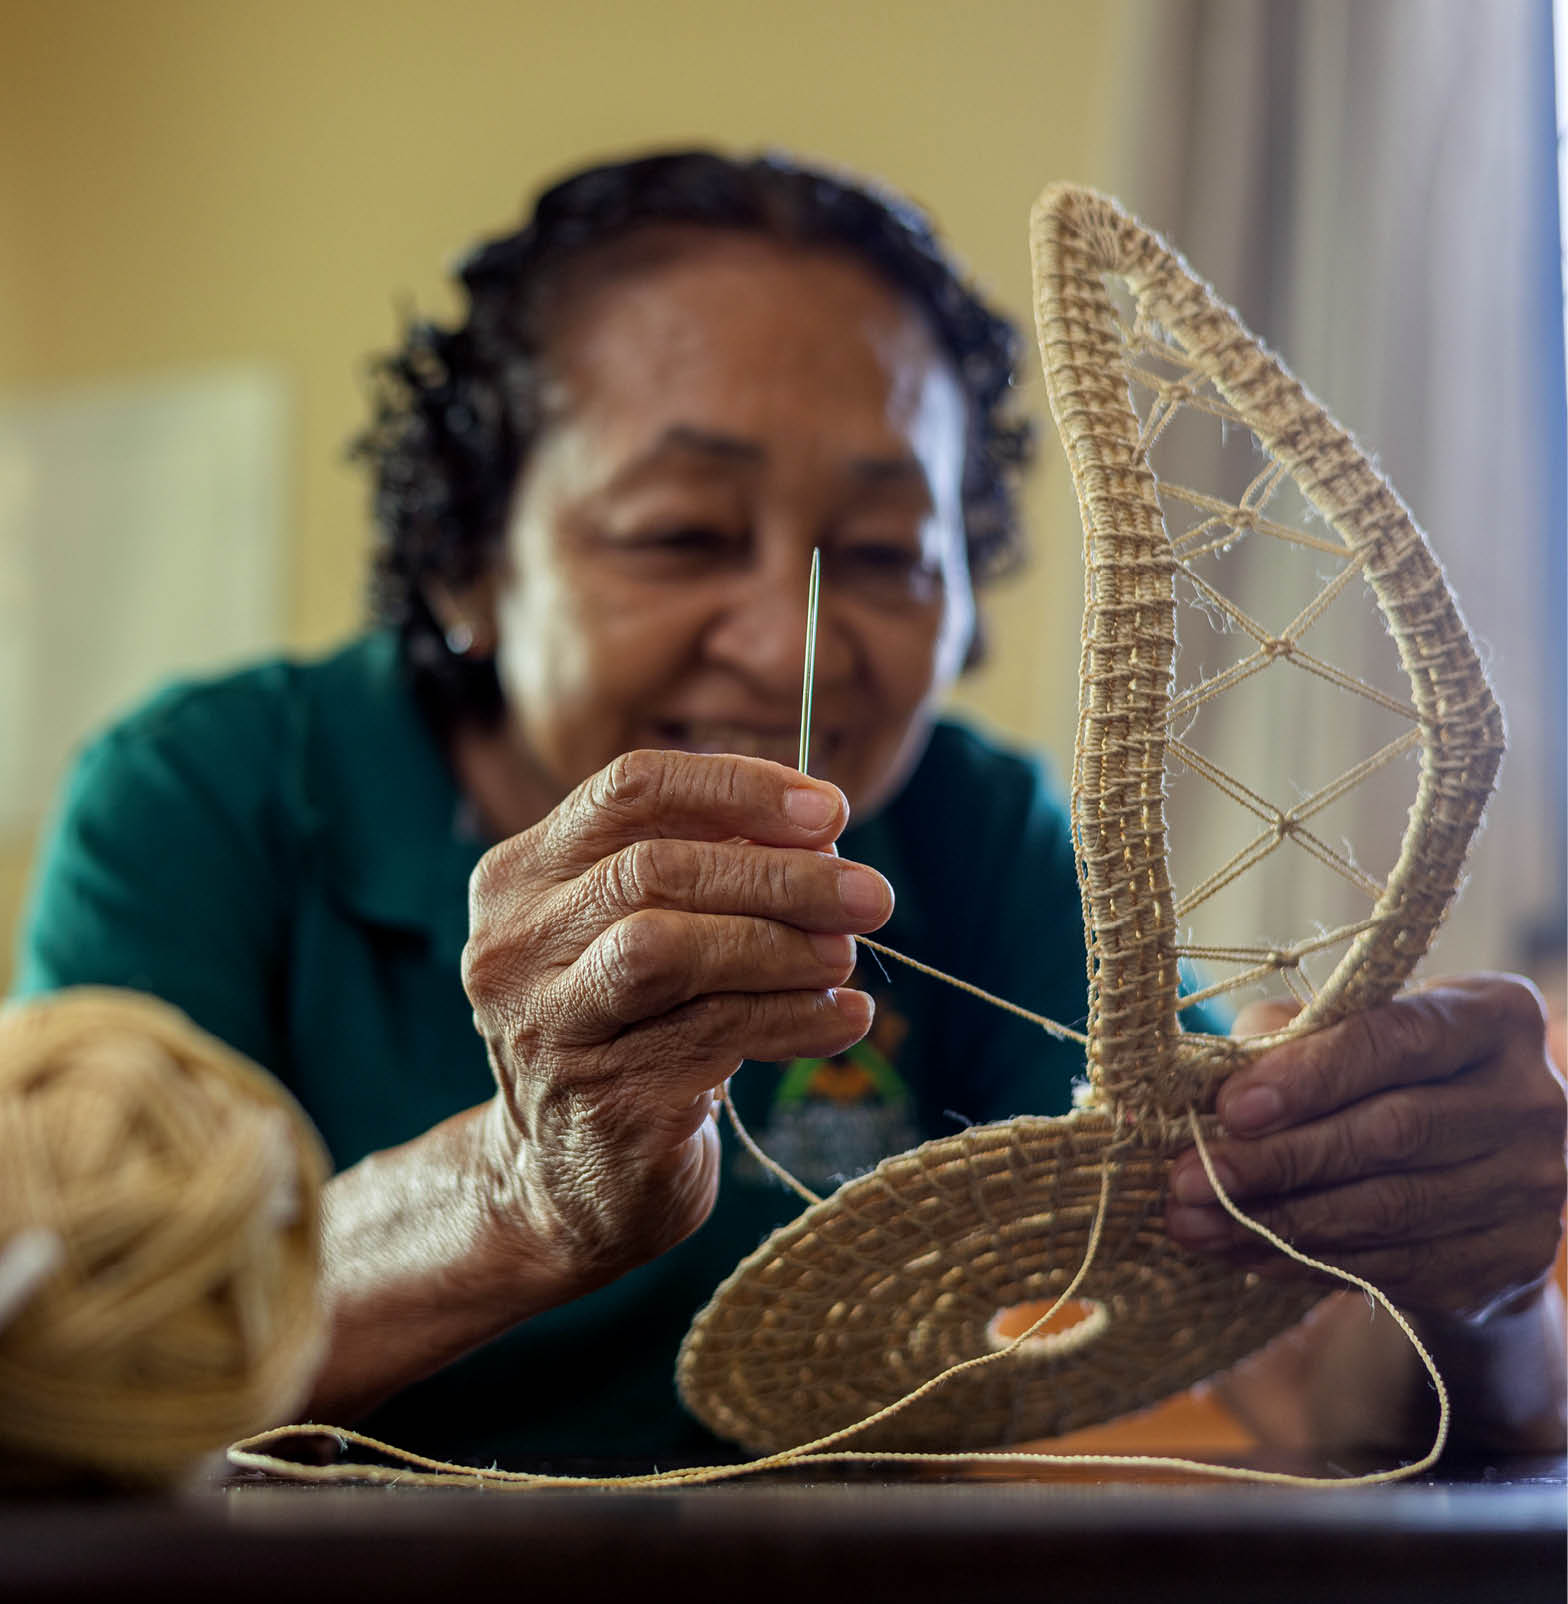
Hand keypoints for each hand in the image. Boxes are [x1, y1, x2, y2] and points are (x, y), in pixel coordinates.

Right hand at [461, 749, 891, 1293]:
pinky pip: (712, 1038)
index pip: (629, 791)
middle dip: (780, 876)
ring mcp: (548, 1030)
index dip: (737, 789)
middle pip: (653, 871)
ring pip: (668, 951)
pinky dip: (792, 1020)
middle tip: (871, 894)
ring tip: (847, 956)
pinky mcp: (600, 1104)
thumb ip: (709, 870)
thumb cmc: (626, 1029)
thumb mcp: (642, 930)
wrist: (570, 1182)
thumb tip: (820, 835)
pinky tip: (842, 1019)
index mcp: (520, 879)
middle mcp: (513, 949)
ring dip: (781, 946)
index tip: (831, 812)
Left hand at [1166, 975, 1566, 1319]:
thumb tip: (1211, 1076)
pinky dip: (1305, 1261)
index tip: (1228, 1109)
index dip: (1308, 1075)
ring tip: (1193, 1222)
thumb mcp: (1346, 1035)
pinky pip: (1394, 1265)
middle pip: (1389, 1133)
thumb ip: (1289, 1036)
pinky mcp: (1513, 1257)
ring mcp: (1533, 1185)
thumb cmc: (1388, 1079)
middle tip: (1186, 1180)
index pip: (1396, 1039)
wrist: (1477, 1178)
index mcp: (1494, 1017)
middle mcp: (1532, 1098)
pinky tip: (1242, 1251)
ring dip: (1275, 1221)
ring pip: (1386, 1209)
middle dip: (1275, 1160)